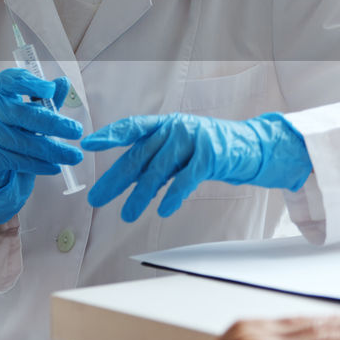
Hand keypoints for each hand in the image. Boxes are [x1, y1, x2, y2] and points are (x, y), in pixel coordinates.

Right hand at [0, 68, 82, 224]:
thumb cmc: (14, 135)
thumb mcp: (31, 117)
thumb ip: (46, 101)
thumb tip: (63, 82)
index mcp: (0, 95)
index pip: (8, 81)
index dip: (28, 83)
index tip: (50, 89)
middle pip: (19, 113)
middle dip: (52, 123)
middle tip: (76, 131)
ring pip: (20, 141)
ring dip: (51, 150)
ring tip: (73, 156)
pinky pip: (16, 161)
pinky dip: (39, 165)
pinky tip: (55, 167)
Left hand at [83, 112, 311, 221]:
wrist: (252, 147)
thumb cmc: (208, 150)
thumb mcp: (177, 150)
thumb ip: (153, 160)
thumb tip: (123, 180)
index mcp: (163, 124)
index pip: (131, 127)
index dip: (109, 135)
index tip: (87, 145)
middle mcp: (174, 128)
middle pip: (138, 156)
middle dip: (115, 179)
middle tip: (96, 198)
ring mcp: (192, 140)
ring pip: (158, 170)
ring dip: (140, 195)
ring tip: (126, 214)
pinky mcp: (210, 156)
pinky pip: (185, 179)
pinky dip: (172, 196)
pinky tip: (161, 211)